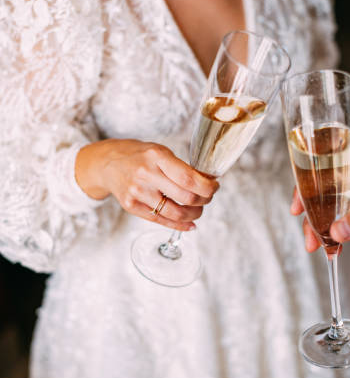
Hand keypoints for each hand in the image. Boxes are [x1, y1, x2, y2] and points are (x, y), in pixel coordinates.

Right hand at [75, 139, 218, 230]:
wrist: (107, 164)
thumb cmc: (138, 156)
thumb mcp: (160, 152)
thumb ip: (180, 167)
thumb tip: (207, 183)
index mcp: (157, 157)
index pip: (189, 178)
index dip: (208, 187)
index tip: (215, 186)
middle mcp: (146, 175)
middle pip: (186, 198)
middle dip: (204, 200)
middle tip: (208, 197)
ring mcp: (138, 193)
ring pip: (176, 213)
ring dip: (194, 214)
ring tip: (198, 210)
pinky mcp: (132, 207)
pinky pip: (161, 221)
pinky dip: (180, 225)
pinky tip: (190, 223)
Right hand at [291, 149, 349, 248]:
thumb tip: (337, 231)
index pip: (323, 171)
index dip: (306, 187)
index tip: (299, 206)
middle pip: (319, 194)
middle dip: (311, 216)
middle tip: (309, 235)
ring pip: (324, 212)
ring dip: (318, 230)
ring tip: (316, 246)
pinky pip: (335, 225)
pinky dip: (330, 238)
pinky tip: (330, 249)